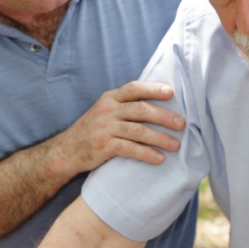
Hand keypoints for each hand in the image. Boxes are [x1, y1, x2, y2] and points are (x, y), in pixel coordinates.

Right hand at [53, 81, 184, 174]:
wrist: (67, 150)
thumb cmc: (94, 129)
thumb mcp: (106, 110)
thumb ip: (126, 105)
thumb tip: (160, 104)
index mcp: (110, 98)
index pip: (134, 88)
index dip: (153, 89)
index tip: (171, 92)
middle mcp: (108, 110)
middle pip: (141, 110)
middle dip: (164, 116)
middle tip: (181, 124)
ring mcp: (105, 128)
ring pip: (138, 130)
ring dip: (160, 138)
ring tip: (176, 145)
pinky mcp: (103, 146)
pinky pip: (130, 148)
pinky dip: (146, 153)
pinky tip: (159, 158)